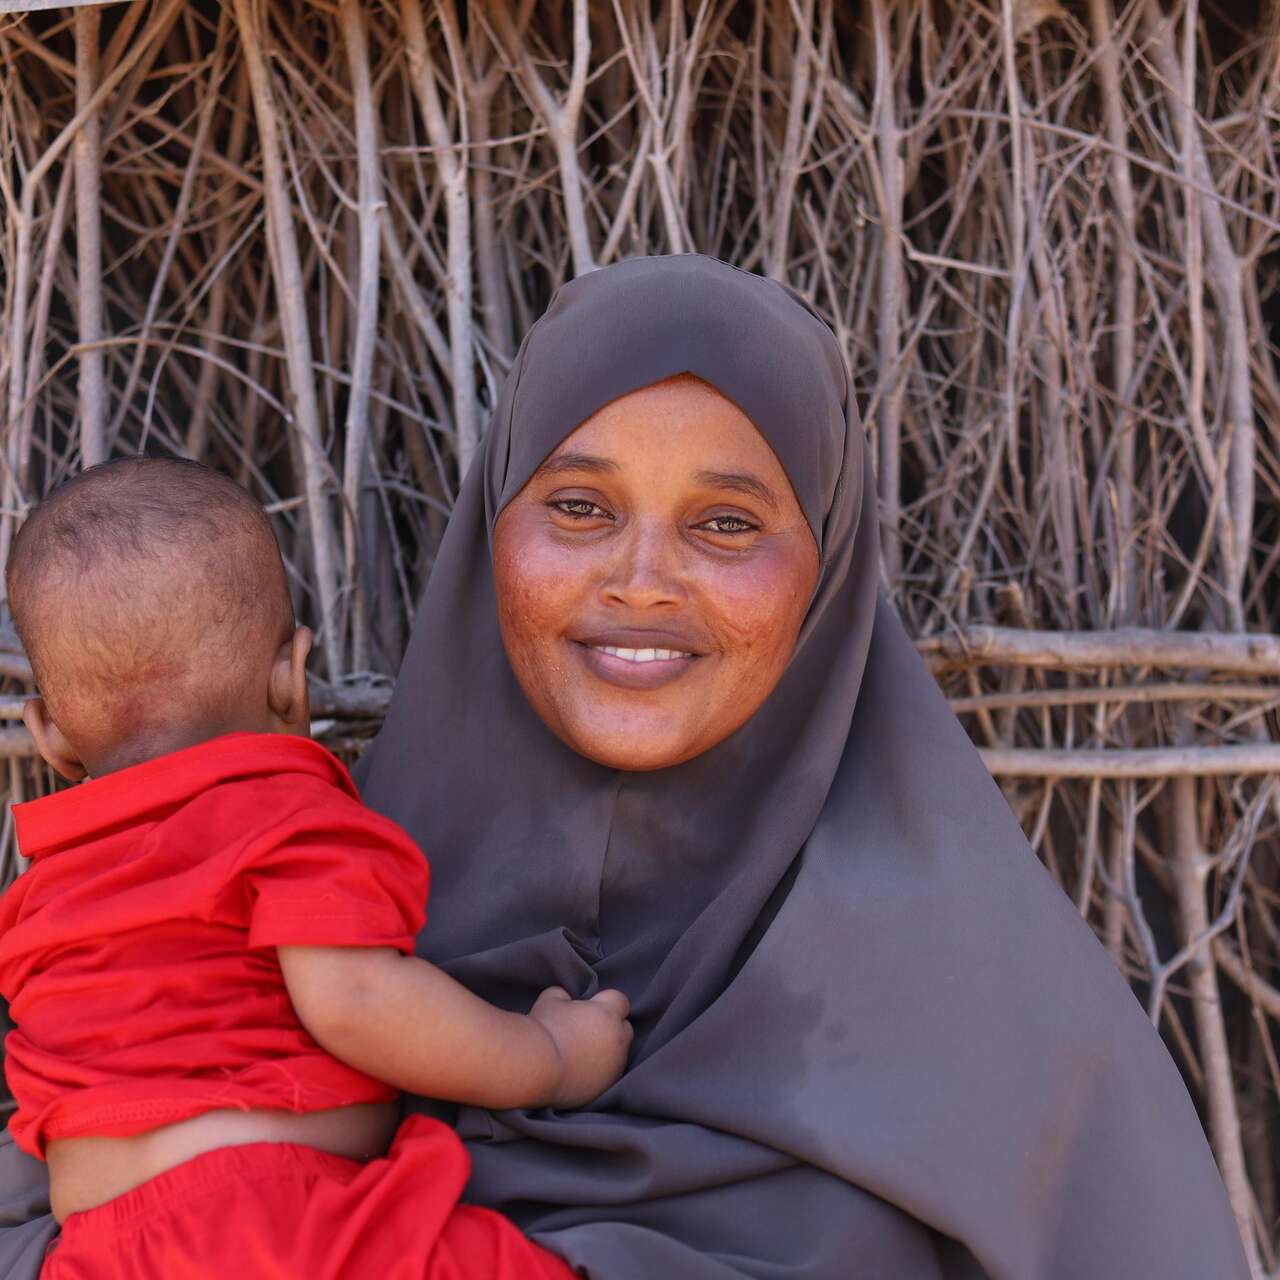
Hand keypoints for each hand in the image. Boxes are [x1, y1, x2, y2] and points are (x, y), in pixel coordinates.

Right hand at [529, 986, 632, 1107]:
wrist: (537, 1068)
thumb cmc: (545, 1029)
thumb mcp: (550, 999)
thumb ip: (565, 995)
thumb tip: (566, 999)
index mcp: (608, 1014)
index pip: (620, 1001)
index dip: (605, 1002)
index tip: (590, 1008)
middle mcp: (618, 1039)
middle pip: (625, 1028)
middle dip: (611, 1027)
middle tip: (587, 1030)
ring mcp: (615, 1066)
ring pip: (618, 1054)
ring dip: (606, 1051)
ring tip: (580, 1054)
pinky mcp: (606, 1088)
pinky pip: (608, 1075)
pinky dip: (599, 1072)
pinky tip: (579, 1071)